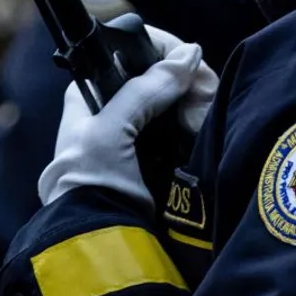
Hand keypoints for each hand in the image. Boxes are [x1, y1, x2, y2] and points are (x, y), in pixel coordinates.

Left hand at [38, 26, 219, 210]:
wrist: (102, 241)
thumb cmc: (90, 183)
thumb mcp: (110, 129)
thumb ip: (147, 88)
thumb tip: (189, 54)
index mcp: (92, 96)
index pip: (133, 54)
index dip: (162, 54)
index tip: (187, 66)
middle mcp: (116, 110)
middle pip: (163, 77)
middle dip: (187, 82)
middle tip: (201, 100)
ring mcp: (142, 135)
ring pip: (180, 100)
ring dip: (197, 103)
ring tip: (201, 122)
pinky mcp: (163, 158)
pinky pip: (189, 127)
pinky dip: (201, 125)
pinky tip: (204, 129)